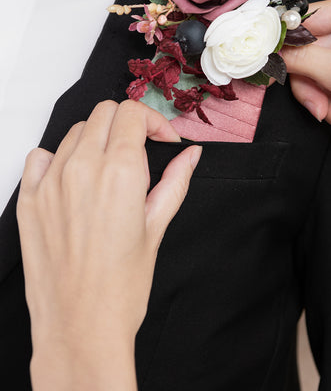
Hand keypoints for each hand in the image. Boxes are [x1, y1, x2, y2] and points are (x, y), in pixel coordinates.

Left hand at [17, 100, 201, 390]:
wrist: (80, 326)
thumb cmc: (122, 286)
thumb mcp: (157, 228)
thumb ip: (175, 181)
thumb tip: (191, 155)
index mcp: (119, 172)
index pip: (132, 113)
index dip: (154, 122)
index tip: (161, 141)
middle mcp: (82, 168)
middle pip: (104, 113)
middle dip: (128, 124)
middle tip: (139, 151)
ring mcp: (51, 181)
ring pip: (75, 131)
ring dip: (97, 139)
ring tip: (109, 171)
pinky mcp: (29, 198)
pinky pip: (40, 156)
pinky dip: (59, 156)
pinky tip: (74, 178)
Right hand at [281, 0, 330, 150]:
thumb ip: (302, 60)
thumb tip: (272, 52)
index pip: (308, 19)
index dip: (288, 44)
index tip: (271, 63)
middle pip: (310, 51)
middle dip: (315, 86)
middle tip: (320, 105)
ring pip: (317, 72)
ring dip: (325, 100)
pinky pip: (329, 84)